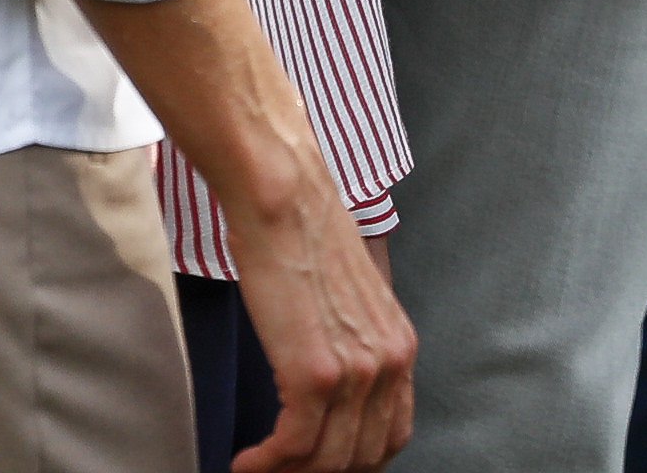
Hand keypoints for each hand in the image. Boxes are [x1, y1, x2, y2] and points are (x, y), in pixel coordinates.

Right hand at [227, 168, 416, 470]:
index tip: (316, 465)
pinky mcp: (315, 373)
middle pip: (359, 458)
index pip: (391, 437)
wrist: (285, 200)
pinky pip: (294, 448)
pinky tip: (245, 461)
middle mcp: (389, 362)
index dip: (353, 463)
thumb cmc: (305, 242)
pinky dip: (266, 465)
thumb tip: (334, 399)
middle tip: (279, 470)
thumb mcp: (350, 304)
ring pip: (326, 462)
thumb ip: (356, 349)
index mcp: (400, 347)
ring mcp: (356, 370)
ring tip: (256, 468)